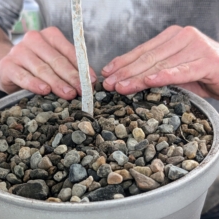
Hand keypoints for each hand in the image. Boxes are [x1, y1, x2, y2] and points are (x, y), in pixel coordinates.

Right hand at [0, 27, 96, 98]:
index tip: (91, 81)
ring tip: (68, 94)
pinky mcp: (7, 66)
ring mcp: (19, 51)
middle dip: (71, 77)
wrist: (8, 68)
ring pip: (42, 69)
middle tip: (81, 91)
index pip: (69, 51)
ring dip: (57, 83)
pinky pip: (23, 76)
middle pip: (57, 61)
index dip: (81, 68)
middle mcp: (34, 40)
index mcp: (50, 36)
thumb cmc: (37, 68)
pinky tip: (44, 91)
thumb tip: (90, 82)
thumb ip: (70, 69)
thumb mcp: (54, 64)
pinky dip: (34, 84)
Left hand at [101, 25, 218, 98]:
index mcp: (172, 37)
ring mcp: (195, 47)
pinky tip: (149, 81)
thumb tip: (128, 81)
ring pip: (160, 65)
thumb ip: (155, 72)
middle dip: (125, 72)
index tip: (107, 73)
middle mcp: (182, 37)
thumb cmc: (201, 74)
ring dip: (138, 78)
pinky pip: (181, 71)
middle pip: (147, 58)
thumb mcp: (175, 71)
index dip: (122, 62)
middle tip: (108, 84)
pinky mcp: (206, 61)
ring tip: (121, 87)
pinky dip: (164, 76)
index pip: (142, 51)